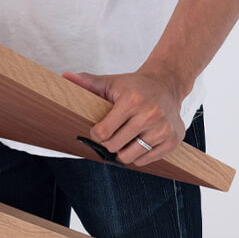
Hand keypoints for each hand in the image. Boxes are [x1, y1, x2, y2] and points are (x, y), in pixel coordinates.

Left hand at [62, 70, 186, 166]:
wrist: (167, 84)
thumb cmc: (134, 86)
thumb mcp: (110, 82)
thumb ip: (86, 82)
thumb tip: (64, 77)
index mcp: (132, 101)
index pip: (103, 132)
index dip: (96, 133)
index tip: (98, 129)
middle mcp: (151, 115)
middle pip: (115, 146)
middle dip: (108, 143)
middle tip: (112, 133)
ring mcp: (164, 129)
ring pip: (130, 157)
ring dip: (122, 152)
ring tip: (124, 139)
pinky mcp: (173, 140)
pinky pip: (145, 160)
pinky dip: (138, 156)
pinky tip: (139, 141)